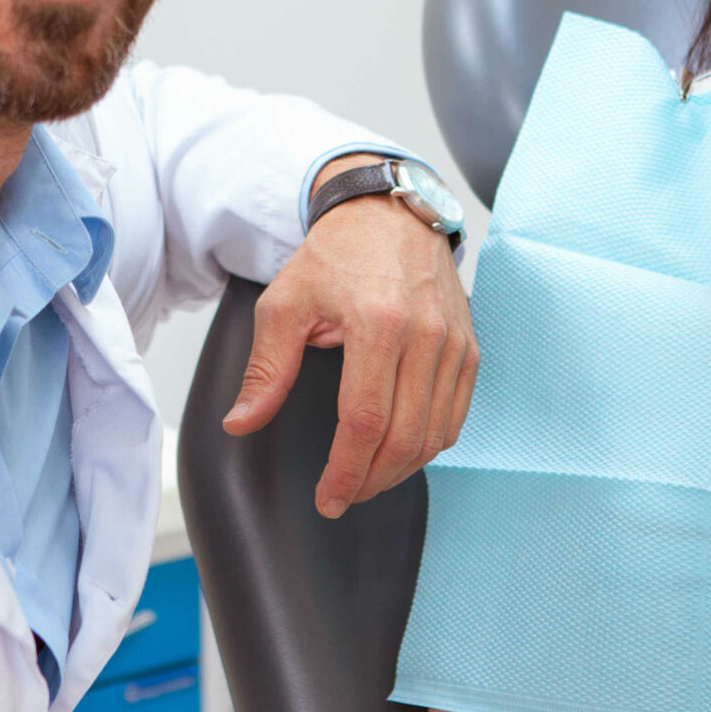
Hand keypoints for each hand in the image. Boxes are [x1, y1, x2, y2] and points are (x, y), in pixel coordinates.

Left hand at [224, 157, 477, 517]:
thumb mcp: (286, 303)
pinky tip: (400, 452)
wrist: (387, 213)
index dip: (345, 471)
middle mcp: (426, 334)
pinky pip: (456, 415)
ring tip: (366, 479)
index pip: (365, 421)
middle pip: (404, 437)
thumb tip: (241, 423)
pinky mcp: (469, 347)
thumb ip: (266, 369)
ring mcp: (454, 342)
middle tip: (343, 497)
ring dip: (400, 471)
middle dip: (370, 481)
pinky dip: (429, 444)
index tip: (327, 498)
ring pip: (435, 434)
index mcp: (379, 321)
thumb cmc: (337, 254)